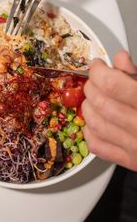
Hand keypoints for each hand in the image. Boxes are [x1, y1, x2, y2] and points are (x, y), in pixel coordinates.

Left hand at [82, 50, 136, 169]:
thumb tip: (119, 59)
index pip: (112, 85)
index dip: (99, 71)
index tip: (99, 66)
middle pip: (101, 103)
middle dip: (92, 86)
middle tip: (95, 80)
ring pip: (96, 124)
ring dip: (89, 106)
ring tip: (94, 98)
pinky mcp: (132, 162)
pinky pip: (98, 146)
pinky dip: (90, 131)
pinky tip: (97, 120)